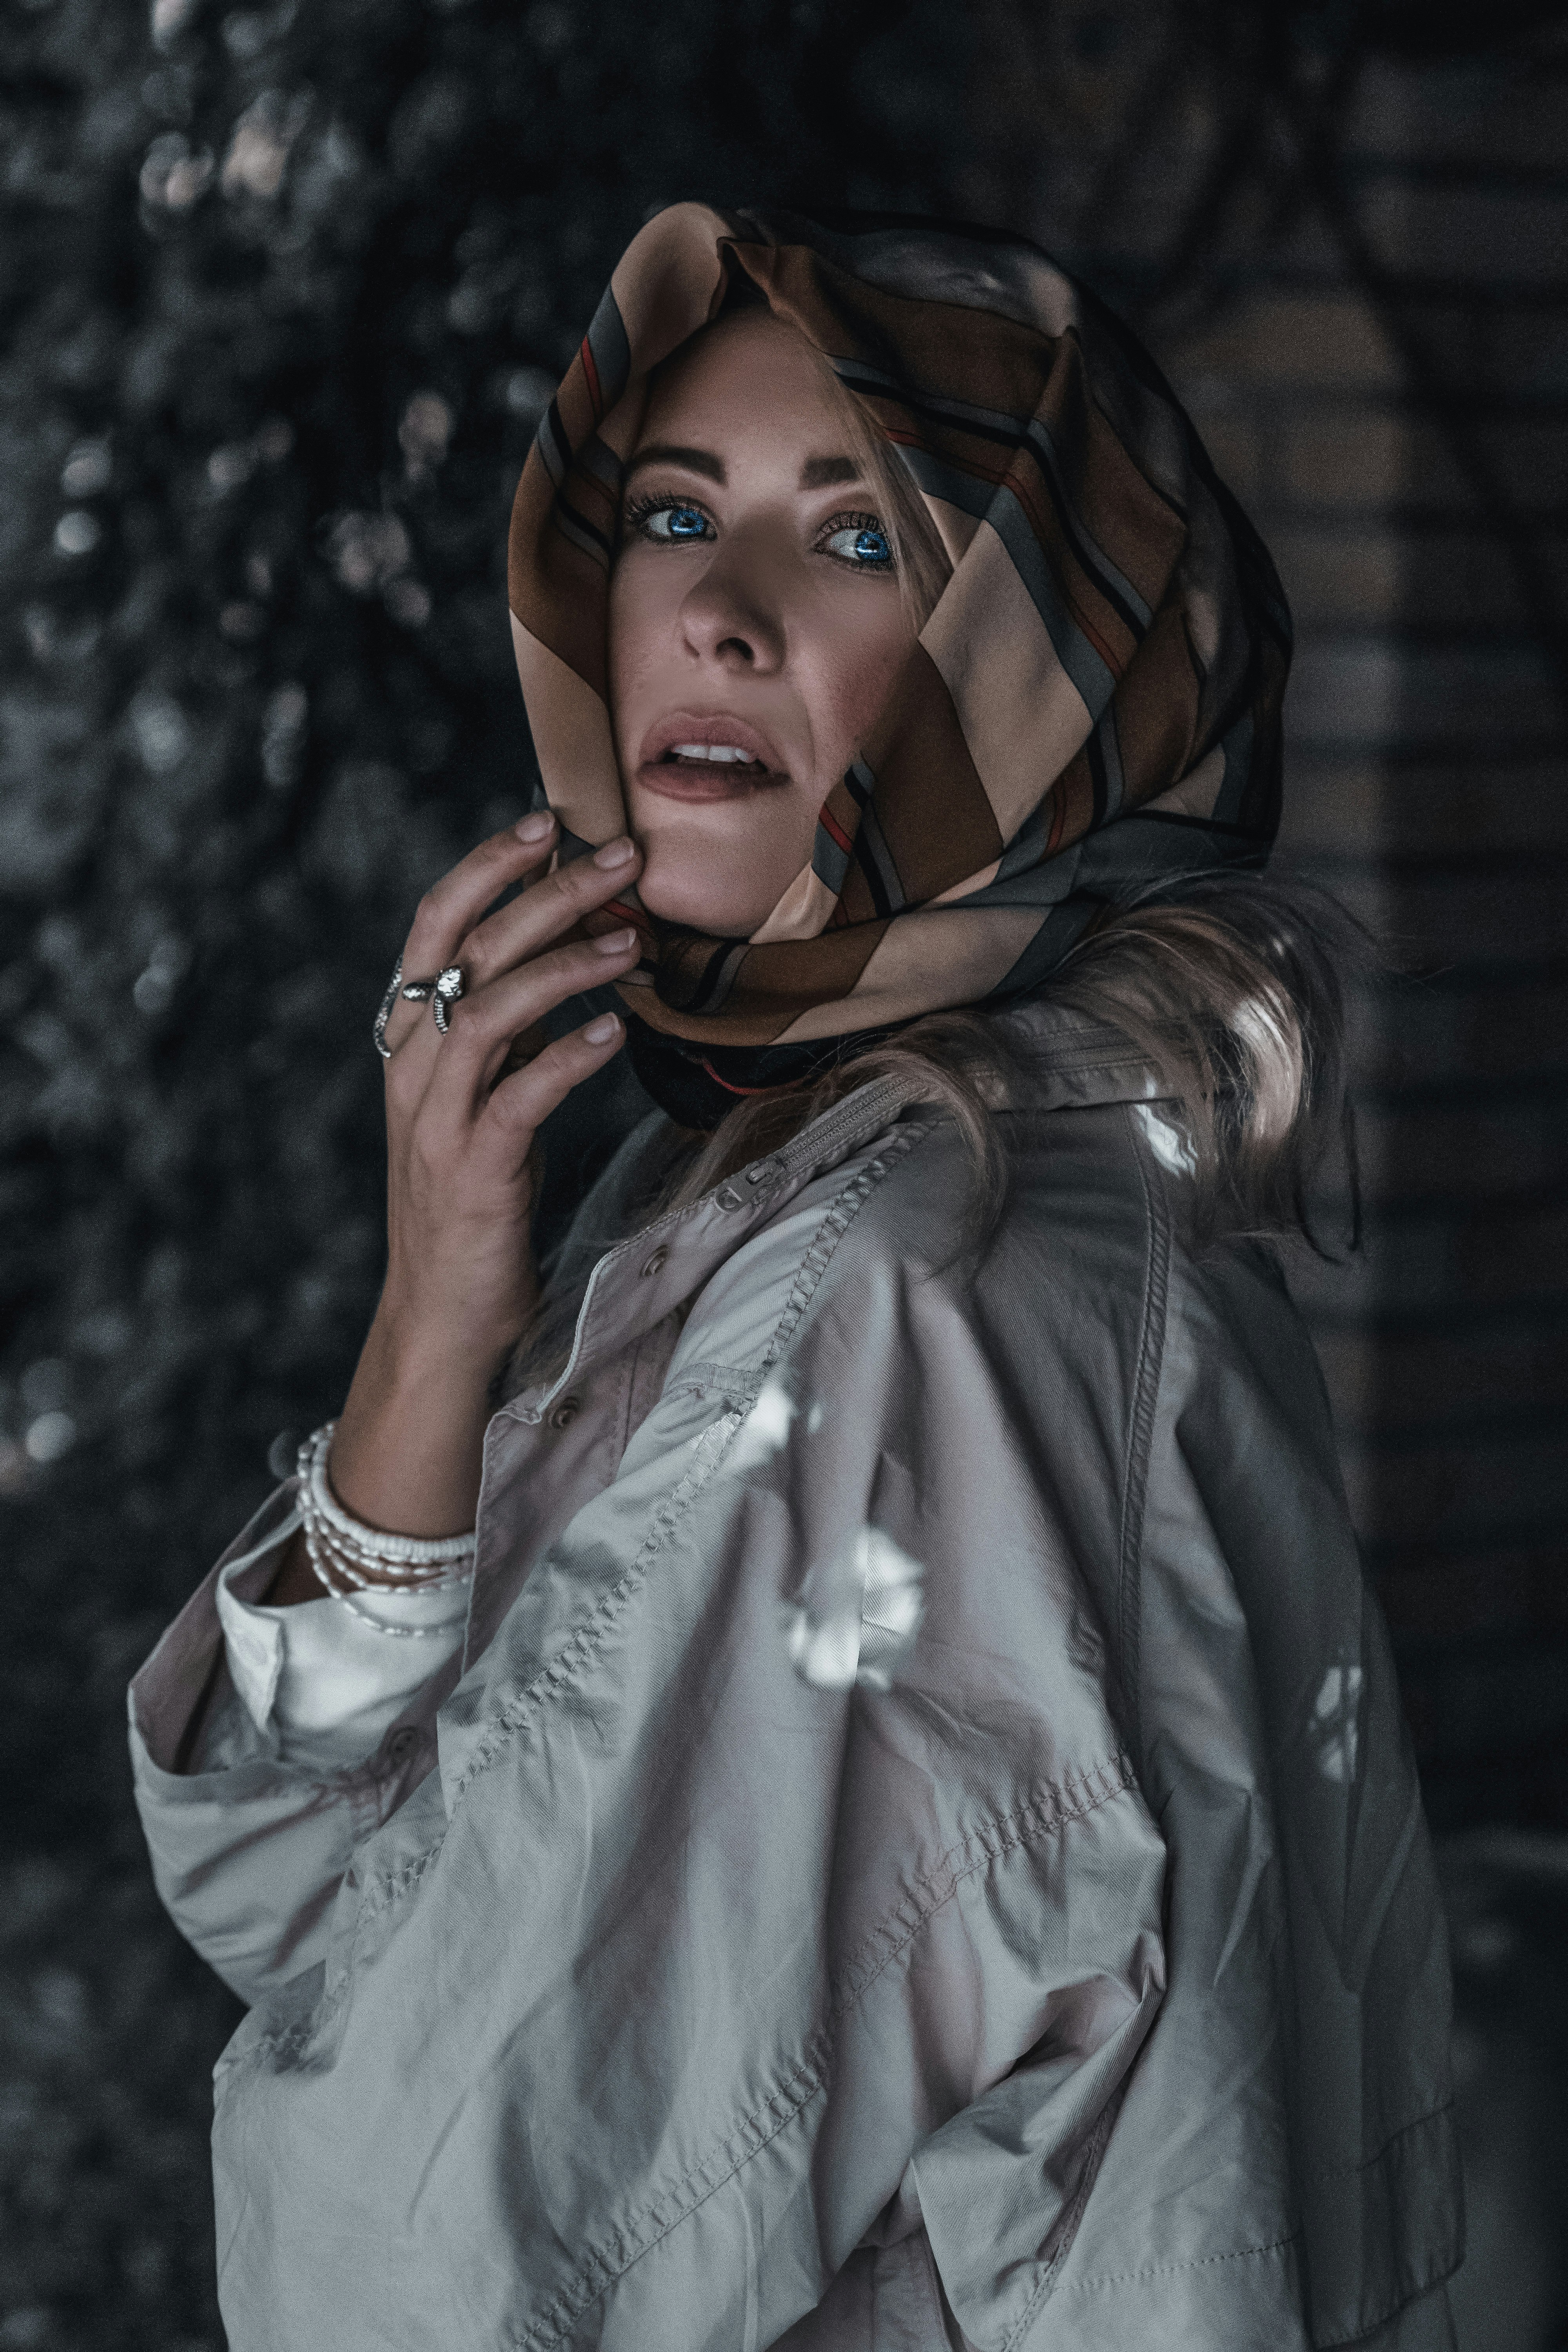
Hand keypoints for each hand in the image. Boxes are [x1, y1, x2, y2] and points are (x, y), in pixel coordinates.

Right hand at [267, 811, 643, 1601]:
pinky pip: (519, 1094)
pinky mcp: (473, 1168)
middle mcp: (415, 1068)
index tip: (546, 822)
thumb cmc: (477, 1201)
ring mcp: (438, 1118)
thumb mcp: (483, 1100)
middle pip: (469, 949)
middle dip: (545, 893)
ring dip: (563, 965)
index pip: (435, 926)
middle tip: (618, 858)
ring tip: (630, 941)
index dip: (485, 867)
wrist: (445, 1316)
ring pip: (488, 1008)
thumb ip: (506, 1032)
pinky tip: (616, 1030)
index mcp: (412, 1042)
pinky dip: (567, 1054)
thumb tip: (568, 953)